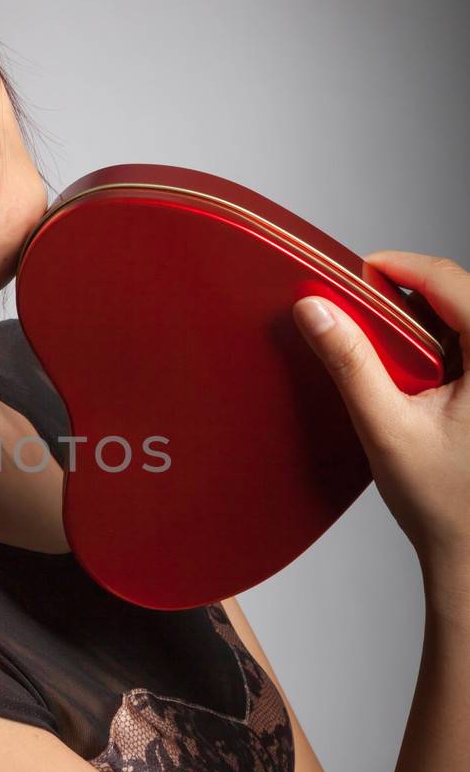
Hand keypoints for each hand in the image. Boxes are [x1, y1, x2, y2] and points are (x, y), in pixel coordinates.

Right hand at [292, 250, 469, 575]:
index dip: (403, 266)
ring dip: (419, 322)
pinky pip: (466, 348)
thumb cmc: (444, 505)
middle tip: (357, 305)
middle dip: (407, 294)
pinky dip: (432, 347)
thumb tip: (316, 310)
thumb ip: (351, 365)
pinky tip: (403, 372)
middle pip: (460, 296)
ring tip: (376, 342)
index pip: (454, 283)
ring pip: (463, 320)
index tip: (359, 269)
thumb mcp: (388, 429)